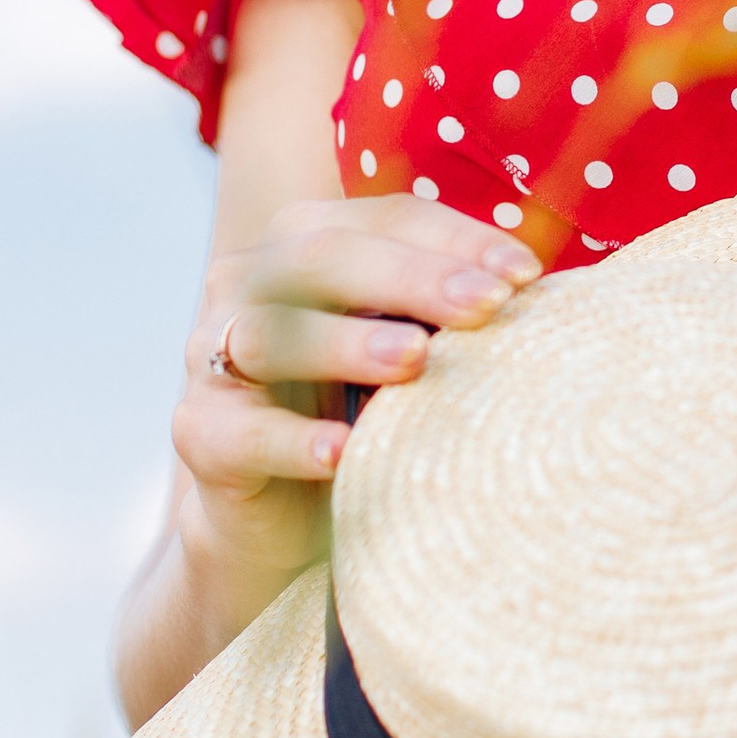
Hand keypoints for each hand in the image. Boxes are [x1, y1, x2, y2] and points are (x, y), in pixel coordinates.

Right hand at [171, 193, 540, 596]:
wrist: (283, 521)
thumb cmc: (366, 415)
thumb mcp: (411, 351)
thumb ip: (451, 310)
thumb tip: (536, 284)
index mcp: (304, 245)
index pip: (384, 217)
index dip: (454, 236)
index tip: (524, 273)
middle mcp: (247, 285)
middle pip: (324, 257)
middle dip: (413, 277)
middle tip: (486, 305)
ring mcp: (212, 359)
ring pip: (271, 333)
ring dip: (347, 343)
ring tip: (416, 360)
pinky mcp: (200, 434)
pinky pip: (244, 431)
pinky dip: (295, 440)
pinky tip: (343, 451)